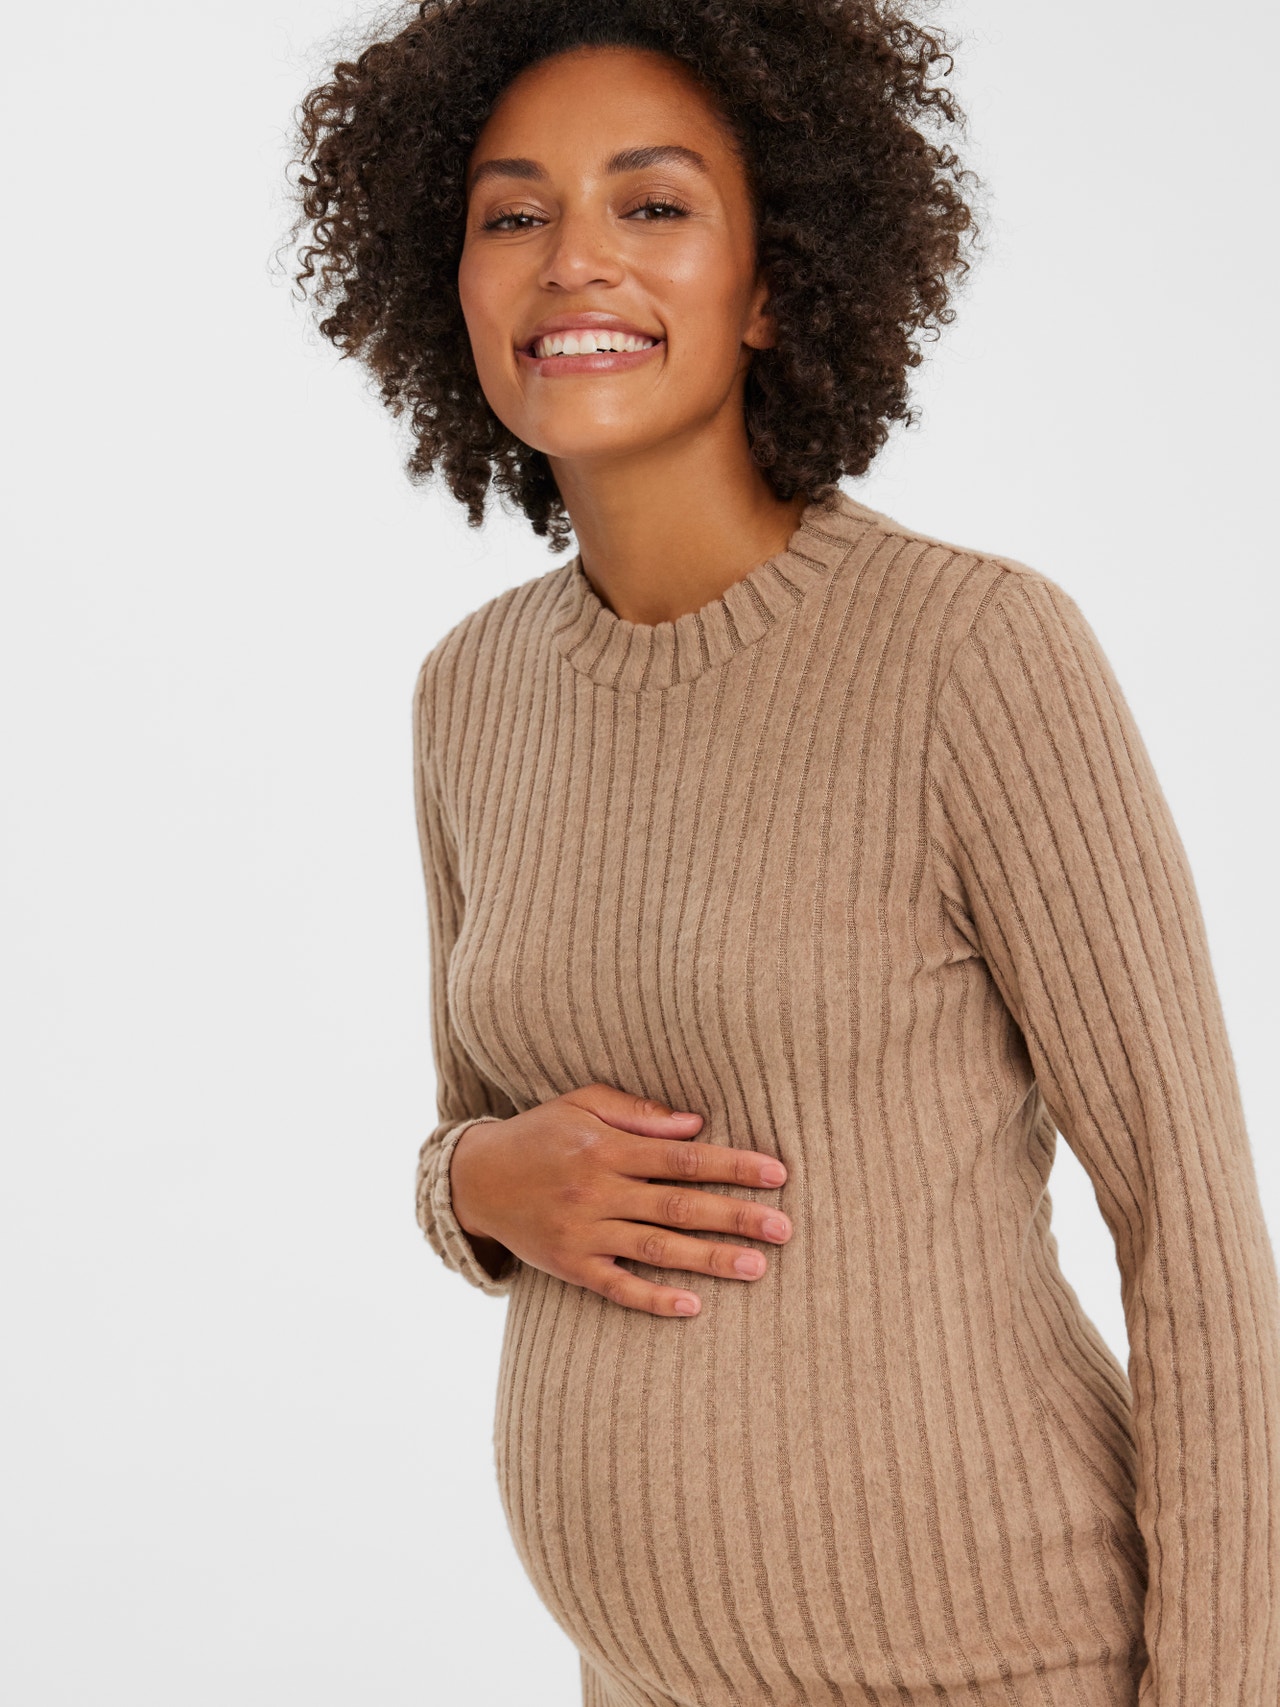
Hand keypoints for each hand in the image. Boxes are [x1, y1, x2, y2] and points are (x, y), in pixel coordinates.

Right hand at [448, 1081, 791, 1316]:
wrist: (475, 1178)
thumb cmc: (540, 1133)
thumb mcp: (582, 1102)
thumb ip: (639, 1113)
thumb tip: (696, 1125)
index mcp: (607, 1147)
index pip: (682, 1157)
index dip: (731, 1165)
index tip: (776, 1174)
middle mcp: (597, 1190)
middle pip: (678, 1206)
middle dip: (735, 1217)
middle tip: (784, 1229)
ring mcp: (583, 1232)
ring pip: (656, 1249)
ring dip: (708, 1259)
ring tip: (756, 1267)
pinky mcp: (569, 1266)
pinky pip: (616, 1287)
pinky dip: (653, 1299)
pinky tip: (692, 1306)